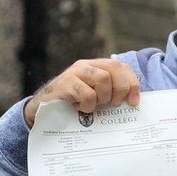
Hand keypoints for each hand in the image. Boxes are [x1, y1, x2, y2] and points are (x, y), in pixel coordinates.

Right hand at [23, 59, 140, 127]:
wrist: (42, 110)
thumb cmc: (72, 105)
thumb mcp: (95, 97)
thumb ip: (110, 93)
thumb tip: (133, 102)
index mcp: (96, 67)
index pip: (121, 67)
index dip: (132, 83)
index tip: (134, 102)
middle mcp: (86, 65)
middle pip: (115, 68)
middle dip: (121, 89)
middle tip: (114, 104)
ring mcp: (74, 72)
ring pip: (103, 79)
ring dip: (102, 98)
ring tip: (92, 105)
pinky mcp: (64, 83)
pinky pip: (87, 94)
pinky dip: (87, 106)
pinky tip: (78, 108)